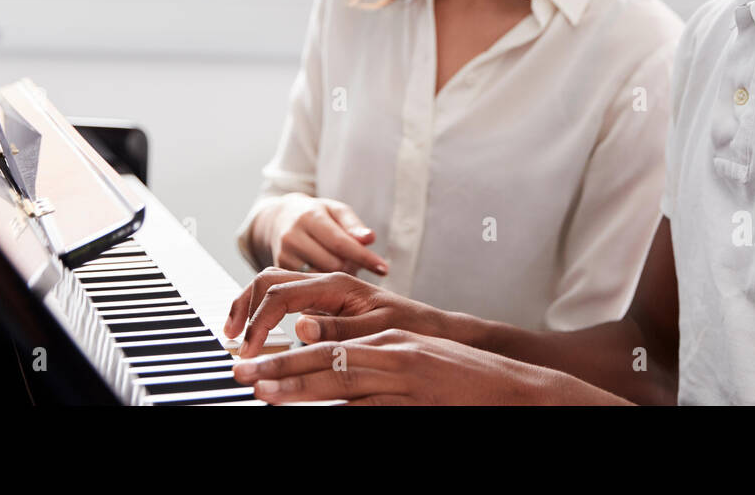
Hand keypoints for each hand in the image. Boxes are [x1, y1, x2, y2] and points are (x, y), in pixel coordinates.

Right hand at [224, 269, 448, 356]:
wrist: (430, 327)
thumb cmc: (409, 327)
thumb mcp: (377, 331)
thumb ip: (338, 329)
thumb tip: (300, 326)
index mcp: (336, 284)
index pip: (281, 294)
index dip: (259, 323)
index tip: (249, 352)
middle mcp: (326, 281)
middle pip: (269, 280)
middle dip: (244, 305)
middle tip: (231, 339)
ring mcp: (323, 290)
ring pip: (273, 286)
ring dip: (250, 306)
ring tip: (236, 334)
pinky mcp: (323, 303)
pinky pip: (285, 299)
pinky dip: (264, 312)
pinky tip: (259, 334)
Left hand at [231, 329, 627, 404]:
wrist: (511, 388)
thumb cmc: (460, 377)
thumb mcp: (412, 359)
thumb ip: (372, 359)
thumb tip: (326, 363)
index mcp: (389, 339)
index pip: (329, 344)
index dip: (289, 353)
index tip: (255, 361)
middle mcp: (393, 353)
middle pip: (326, 359)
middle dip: (281, 367)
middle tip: (243, 374)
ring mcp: (406, 379)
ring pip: (343, 383)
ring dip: (301, 389)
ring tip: (265, 393)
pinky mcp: (417, 403)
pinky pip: (371, 410)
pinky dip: (344, 414)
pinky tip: (319, 417)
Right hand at [261, 194, 386, 275]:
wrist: (277, 218)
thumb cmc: (316, 214)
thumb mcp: (335, 211)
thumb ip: (353, 226)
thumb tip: (370, 239)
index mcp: (310, 217)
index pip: (341, 242)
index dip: (364, 257)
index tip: (384, 269)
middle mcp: (293, 237)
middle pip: (333, 264)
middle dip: (351, 266)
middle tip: (358, 262)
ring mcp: (283, 255)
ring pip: (320, 278)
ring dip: (337, 276)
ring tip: (340, 263)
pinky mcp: (279, 271)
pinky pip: (308, 285)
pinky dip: (322, 282)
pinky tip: (326, 274)